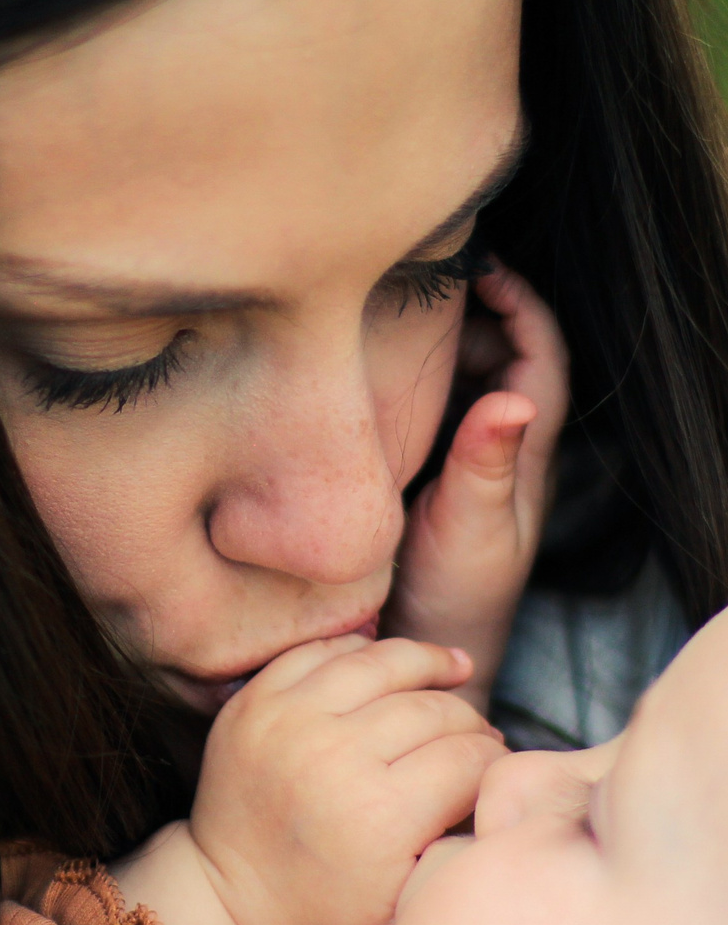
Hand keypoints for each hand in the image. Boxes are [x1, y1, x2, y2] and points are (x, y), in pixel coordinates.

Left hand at [114, 636, 505, 924]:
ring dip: (427, 662)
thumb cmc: (327, 917)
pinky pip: (320, 651)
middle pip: (433, 708)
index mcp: (379, 816)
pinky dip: (360, 651)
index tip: (501, 769)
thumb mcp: (409, 903)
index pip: (470, 758)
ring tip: (453, 669)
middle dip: (470, 719)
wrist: (231, 906)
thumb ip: (461, 843)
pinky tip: (385, 665)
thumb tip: (503, 784)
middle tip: (479, 735)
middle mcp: (333, 757)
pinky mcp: (253, 703)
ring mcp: (288, 721)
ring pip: (381, 661)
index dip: (497, 761)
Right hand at [385, 265, 568, 711]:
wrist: (422, 653)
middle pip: (509, 361)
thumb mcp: (470, 528)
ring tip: (401, 326)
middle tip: (426, 293)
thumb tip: (515, 397)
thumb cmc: (453, 600)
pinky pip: (439, 418)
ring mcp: (470, 469)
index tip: (483, 271)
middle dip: (478, 317)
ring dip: (448, 350)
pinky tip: (382, 383)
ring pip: (473, 387)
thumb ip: (486, 463)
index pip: (542, 360)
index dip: (521, 308)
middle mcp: (504, 455)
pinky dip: (420, 387)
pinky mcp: (436, 484)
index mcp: (524, 457)